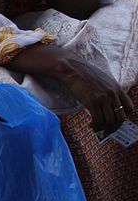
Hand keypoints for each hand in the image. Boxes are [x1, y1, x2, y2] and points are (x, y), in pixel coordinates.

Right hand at [8, 44, 132, 132]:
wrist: (71, 69)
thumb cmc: (83, 74)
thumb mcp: (103, 80)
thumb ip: (109, 91)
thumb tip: (108, 103)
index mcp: (117, 88)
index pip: (129, 108)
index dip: (123, 117)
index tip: (115, 121)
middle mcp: (113, 94)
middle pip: (120, 117)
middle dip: (114, 128)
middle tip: (107, 132)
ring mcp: (103, 98)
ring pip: (109, 121)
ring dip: (104, 128)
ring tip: (97, 129)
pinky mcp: (92, 102)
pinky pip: (98, 120)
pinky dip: (96, 126)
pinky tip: (91, 126)